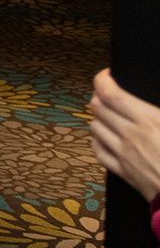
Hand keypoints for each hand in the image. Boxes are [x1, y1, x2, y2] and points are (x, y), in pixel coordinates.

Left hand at [91, 68, 159, 201]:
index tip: (107, 75)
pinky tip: (108, 138)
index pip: (110, 94)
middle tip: (109, 94)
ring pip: (94, 127)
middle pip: (97, 108)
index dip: (102, 80)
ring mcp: (123, 155)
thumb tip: (153, 105)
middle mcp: (130, 136)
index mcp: (149, 121)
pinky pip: (98, 151)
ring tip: (110, 116)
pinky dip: (99, 140)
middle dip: (100, 97)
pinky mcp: (123, 172)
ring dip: (99, 118)